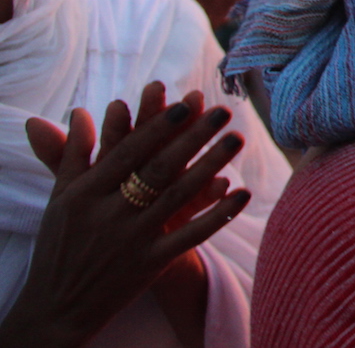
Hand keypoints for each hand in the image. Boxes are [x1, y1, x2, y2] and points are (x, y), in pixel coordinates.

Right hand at [0, 82, 250, 347]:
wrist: (57, 307)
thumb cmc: (60, 243)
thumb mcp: (60, 198)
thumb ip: (73, 154)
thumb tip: (81, 111)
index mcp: (85, 193)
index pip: (127, 152)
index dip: (156, 127)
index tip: (184, 103)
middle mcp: (110, 213)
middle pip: (158, 168)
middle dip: (192, 137)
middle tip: (224, 111)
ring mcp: (133, 239)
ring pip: (179, 196)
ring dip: (210, 166)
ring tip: (237, 139)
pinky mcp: (151, 262)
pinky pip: (191, 236)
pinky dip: (217, 215)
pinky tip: (242, 193)